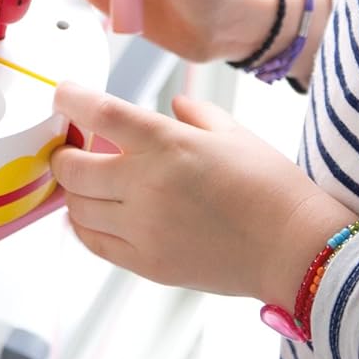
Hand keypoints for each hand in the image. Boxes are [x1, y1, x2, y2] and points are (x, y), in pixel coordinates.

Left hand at [49, 81, 358, 306]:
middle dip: (63, 154)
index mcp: (168, 143)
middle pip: (73, 168)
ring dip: (73, 191)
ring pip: (77, 208)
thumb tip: (173, 104)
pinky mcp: (147, 264)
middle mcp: (147, 185)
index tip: (63, 94)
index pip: (99, 113)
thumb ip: (195, 113)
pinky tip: (92, 215)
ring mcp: (144, 228)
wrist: (295, 248)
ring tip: (85, 182)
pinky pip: (94, 243)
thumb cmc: (271, 186)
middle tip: (71, 147)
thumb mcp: (233, 132)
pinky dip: (83, 226)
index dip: (70, 99)